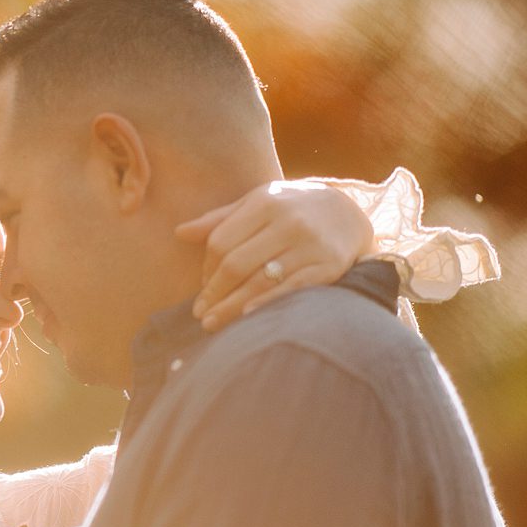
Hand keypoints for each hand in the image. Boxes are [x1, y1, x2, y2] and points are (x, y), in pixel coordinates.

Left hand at [175, 179, 377, 328]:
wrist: (347, 211)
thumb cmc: (291, 208)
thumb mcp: (257, 203)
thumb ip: (220, 220)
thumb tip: (179, 233)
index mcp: (265, 203)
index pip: (221, 242)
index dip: (206, 269)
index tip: (202, 289)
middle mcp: (288, 222)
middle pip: (237, 263)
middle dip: (214, 292)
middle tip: (200, 314)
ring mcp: (311, 245)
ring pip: (261, 280)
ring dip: (233, 306)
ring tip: (213, 323)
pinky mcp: (330, 266)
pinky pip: (293, 289)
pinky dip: (268, 303)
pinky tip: (248, 317)